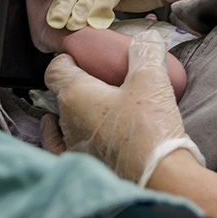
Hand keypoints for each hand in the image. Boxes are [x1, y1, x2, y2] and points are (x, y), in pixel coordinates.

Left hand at [41, 31, 203, 184]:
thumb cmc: (150, 130)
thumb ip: (146, 53)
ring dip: (74, 113)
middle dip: (76, 85)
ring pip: (64, 123)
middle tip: (97, 80)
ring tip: (89, 107)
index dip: (66, 59)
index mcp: (76, 95)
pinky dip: (61, 140)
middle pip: (62, 95)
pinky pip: (62, 150)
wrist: (160, 178)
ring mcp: (73, 147)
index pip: (56, 69)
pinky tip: (65, 136)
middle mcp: (67, 121)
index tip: (78, 56)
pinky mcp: (85, 168)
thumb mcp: (152, 80)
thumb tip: (147, 39)